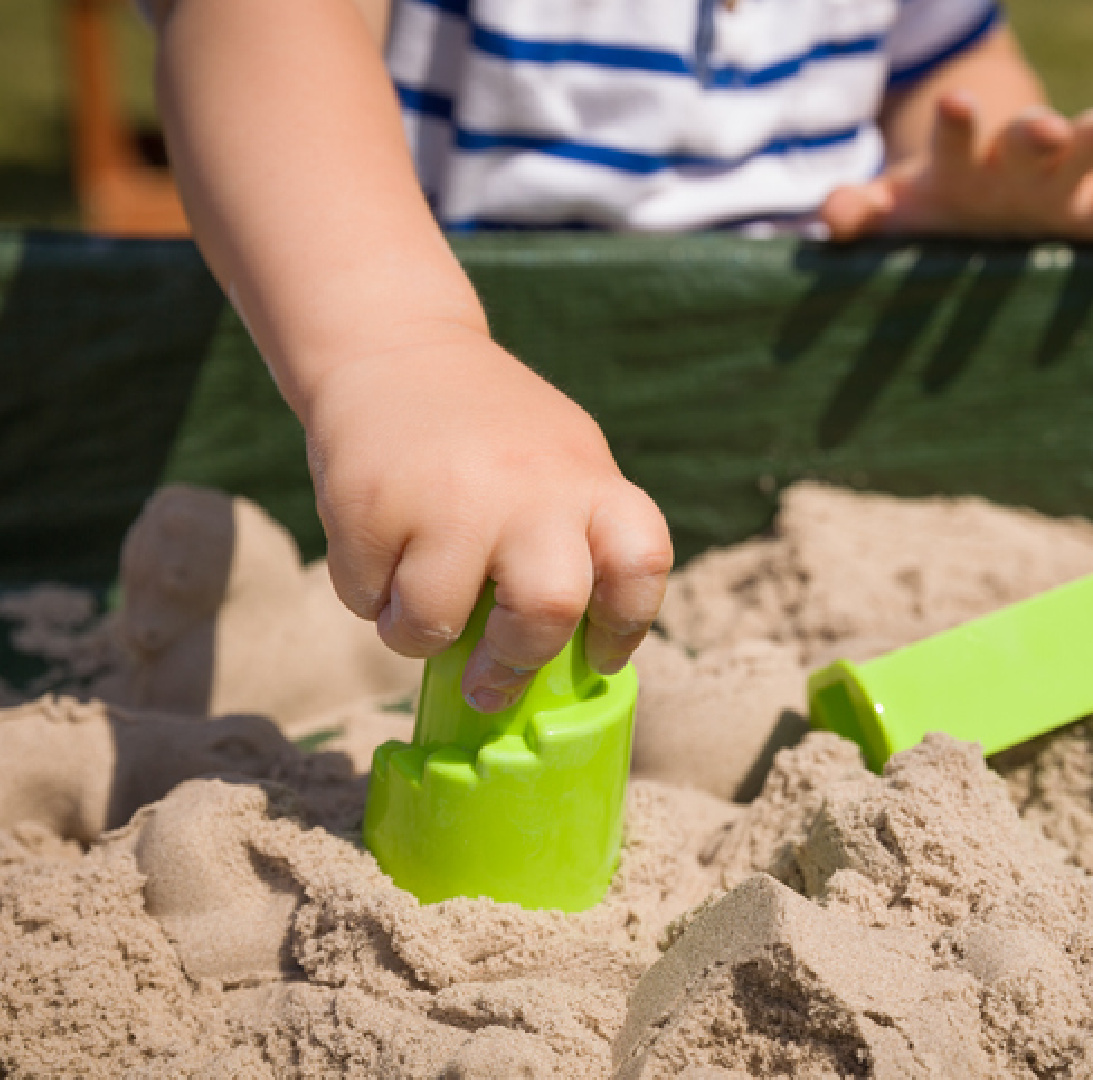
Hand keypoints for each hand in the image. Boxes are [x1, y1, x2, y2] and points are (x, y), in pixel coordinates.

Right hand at [304, 327, 671, 712]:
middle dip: (517, 660)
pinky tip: (380, 548)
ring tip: (415, 601)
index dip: (627, 625)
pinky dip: (368, 595)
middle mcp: (529, 488)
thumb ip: (577, 542)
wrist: (396, 348)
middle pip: (549, 609)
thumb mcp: (561, 465)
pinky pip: (366, 599)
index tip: (598, 654)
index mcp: (590, 481)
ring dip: (417, 635)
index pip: (641, 565)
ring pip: (434, 624)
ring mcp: (447, 497)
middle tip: (491, 677)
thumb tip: (571, 659)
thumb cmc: (494, 436)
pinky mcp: (370, 503)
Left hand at [821, 91, 1092, 239]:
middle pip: (1027, 137)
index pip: (956, 137)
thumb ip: (862, 210)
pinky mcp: (1086, 207)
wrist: (976, 197)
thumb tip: (832, 219)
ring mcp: (1054, 181)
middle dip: (1037, 131)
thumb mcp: (892, 209)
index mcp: (959, 162)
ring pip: (1081, 153)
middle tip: (1046, 125)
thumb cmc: (930, 205)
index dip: (957, 124)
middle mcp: (1012, 163)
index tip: (957, 104)